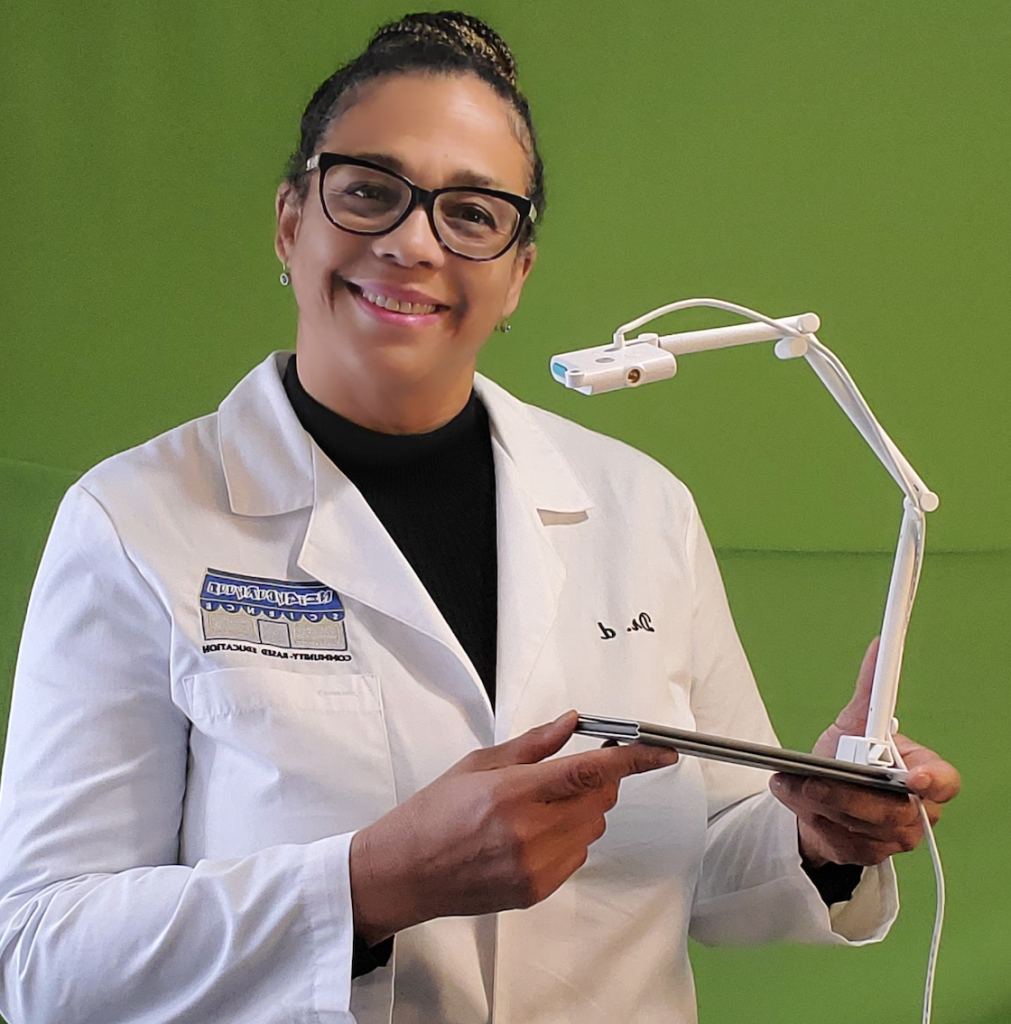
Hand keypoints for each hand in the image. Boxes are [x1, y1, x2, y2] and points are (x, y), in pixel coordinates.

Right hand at [349, 710, 678, 944]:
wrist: (405, 872)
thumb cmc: (433, 813)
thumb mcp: (478, 764)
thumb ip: (532, 745)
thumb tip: (572, 722)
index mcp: (514, 793)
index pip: (589, 771)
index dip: (633, 760)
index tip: (661, 751)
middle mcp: (531, 833)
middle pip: (600, 800)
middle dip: (601, 779)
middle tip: (576, 768)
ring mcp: (536, 867)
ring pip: (593, 828)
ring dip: (584, 808)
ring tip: (541, 804)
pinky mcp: (537, 890)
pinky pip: (578, 855)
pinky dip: (571, 837)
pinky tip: (535, 831)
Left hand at [770, 638, 960, 866]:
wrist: (822, 796)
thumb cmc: (849, 757)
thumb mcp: (857, 723)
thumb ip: (869, 690)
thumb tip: (878, 646)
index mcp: (925, 775)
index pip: (944, 782)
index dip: (932, 782)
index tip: (911, 778)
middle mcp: (916, 811)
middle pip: (888, 809)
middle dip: (845, 792)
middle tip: (810, 778)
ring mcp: (894, 839)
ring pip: (859, 826)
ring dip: (818, 803)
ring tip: (788, 784)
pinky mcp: (867, 855)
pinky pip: (841, 843)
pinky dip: (813, 820)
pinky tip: (797, 803)